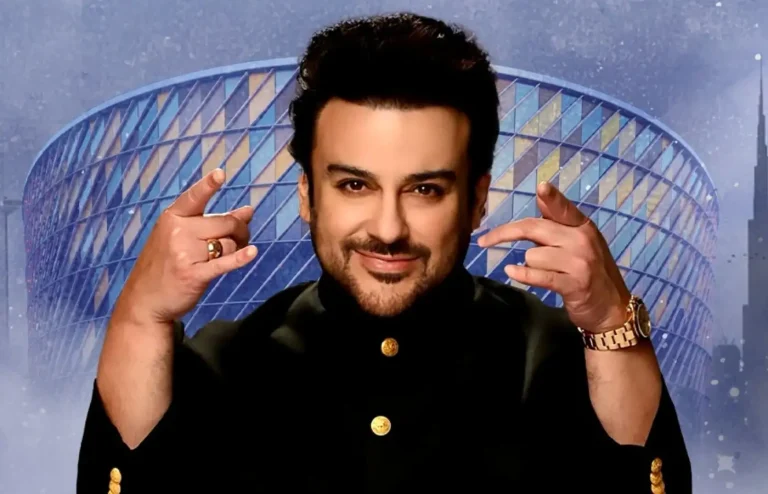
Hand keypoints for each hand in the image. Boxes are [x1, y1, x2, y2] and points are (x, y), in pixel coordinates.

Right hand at [114, 169, 257, 324]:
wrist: (145, 301)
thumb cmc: (166, 265)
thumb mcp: (181, 237)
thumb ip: (212, 222)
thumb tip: (248, 211)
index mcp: (172, 217)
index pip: (194, 197)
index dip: (208, 185)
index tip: (220, 174)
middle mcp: (177, 231)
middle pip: (225, 223)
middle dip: (241, 229)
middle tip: (243, 238)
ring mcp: (184, 253)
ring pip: (228, 244)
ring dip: (237, 249)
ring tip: (231, 254)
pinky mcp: (193, 275)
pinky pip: (224, 263)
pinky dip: (240, 258)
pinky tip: (252, 252)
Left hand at [477, 182, 629, 332]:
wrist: (612, 308)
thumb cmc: (590, 272)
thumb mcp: (579, 243)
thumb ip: (558, 222)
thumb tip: (540, 197)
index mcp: (583, 226)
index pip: (562, 208)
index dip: (551, 197)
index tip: (541, 186)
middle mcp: (582, 240)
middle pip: (534, 228)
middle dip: (504, 234)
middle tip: (484, 240)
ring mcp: (579, 262)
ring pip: (532, 255)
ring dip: (530, 264)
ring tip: (546, 273)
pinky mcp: (574, 284)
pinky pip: (538, 275)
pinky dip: (522, 274)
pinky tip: (512, 271)